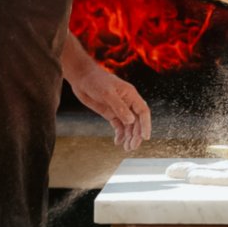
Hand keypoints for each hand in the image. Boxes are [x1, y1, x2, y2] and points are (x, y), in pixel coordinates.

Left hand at [61, 31, 150, 149]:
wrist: (82, 78)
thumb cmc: (96, 81)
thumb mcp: (107, 93)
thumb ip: (119, 107)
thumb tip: (131, 121)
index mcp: (130, 94)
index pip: (142, 111)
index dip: (146, 124)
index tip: (145, 137)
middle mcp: (127, 102)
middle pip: (136, 121)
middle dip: (136, 134)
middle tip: (132, 147)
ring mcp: (119, 108)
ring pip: (128, 125)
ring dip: (129, 136)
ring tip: (126, 148)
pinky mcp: (110, 112)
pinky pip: (118, 125)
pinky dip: (120, 134)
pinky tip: (118, 141)